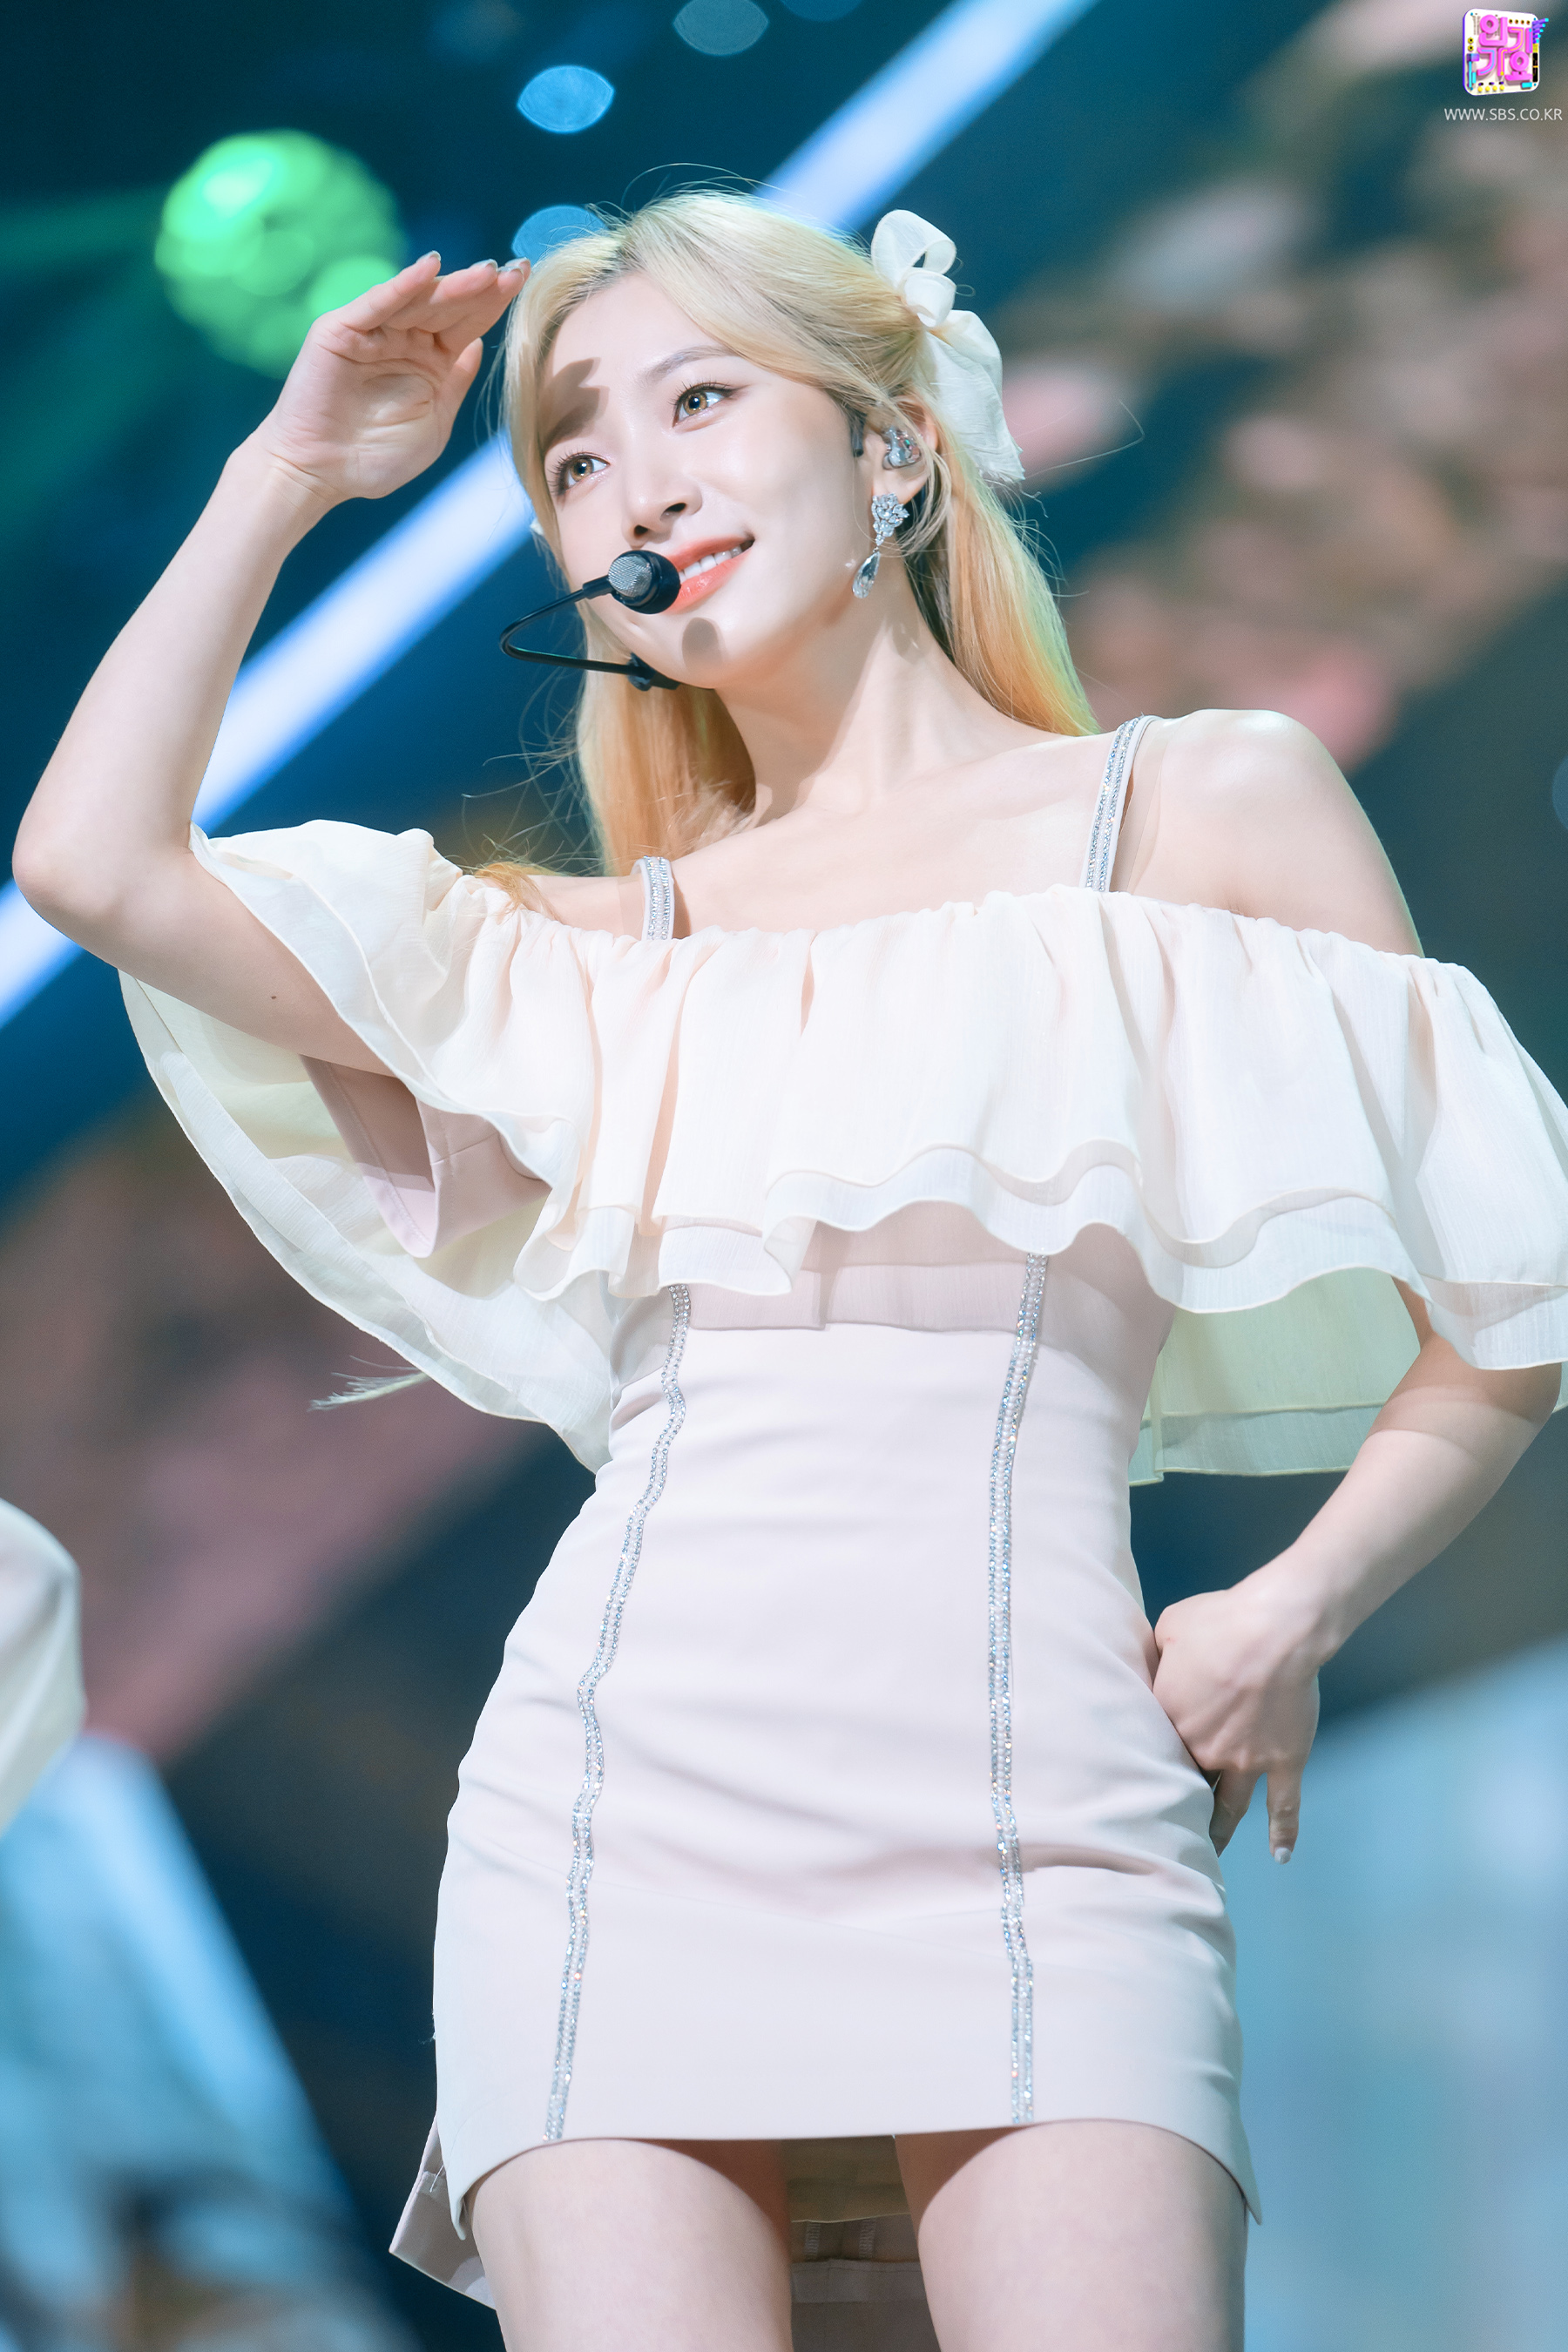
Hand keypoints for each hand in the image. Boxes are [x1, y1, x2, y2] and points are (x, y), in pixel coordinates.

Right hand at [251, 252, 526, 506]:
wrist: (320, 476)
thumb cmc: (376, 458)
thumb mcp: (435, 421)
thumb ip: (455, 381)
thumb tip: (479, 342)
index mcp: (430, 361)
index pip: (468, 323)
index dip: (496, 302)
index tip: (526, 278)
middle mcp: (403, 339)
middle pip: (449, 306)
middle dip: (483, 287)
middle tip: (518, 268)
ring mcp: (373, 332)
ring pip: (420, 301)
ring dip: (454, 283)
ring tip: (489, 270)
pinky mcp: (342, 331)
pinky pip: (377, 304)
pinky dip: (403, 285)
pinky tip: (430, 267)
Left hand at [1151, 1573, 1322, 1859]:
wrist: (1273, 1630)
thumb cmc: (1218, 1620)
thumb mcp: (1167, 1627)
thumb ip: (1156, 1653)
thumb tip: (1153, 1660)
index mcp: (1170, 1718)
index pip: (1151, 1749)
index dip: (1147, 1759)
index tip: (1139, 1772)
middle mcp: (1203, 1749)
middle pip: (1185, 1785)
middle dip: (1175, 1806)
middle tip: (1165, 1828)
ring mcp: (1246, 1761)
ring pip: (1229, 1809)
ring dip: (1218, 1832)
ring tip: (1209, 1854)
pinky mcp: (1284, 1761)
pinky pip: (1284, 1806)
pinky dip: (1284, 1833)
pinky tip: (1280, 1856)